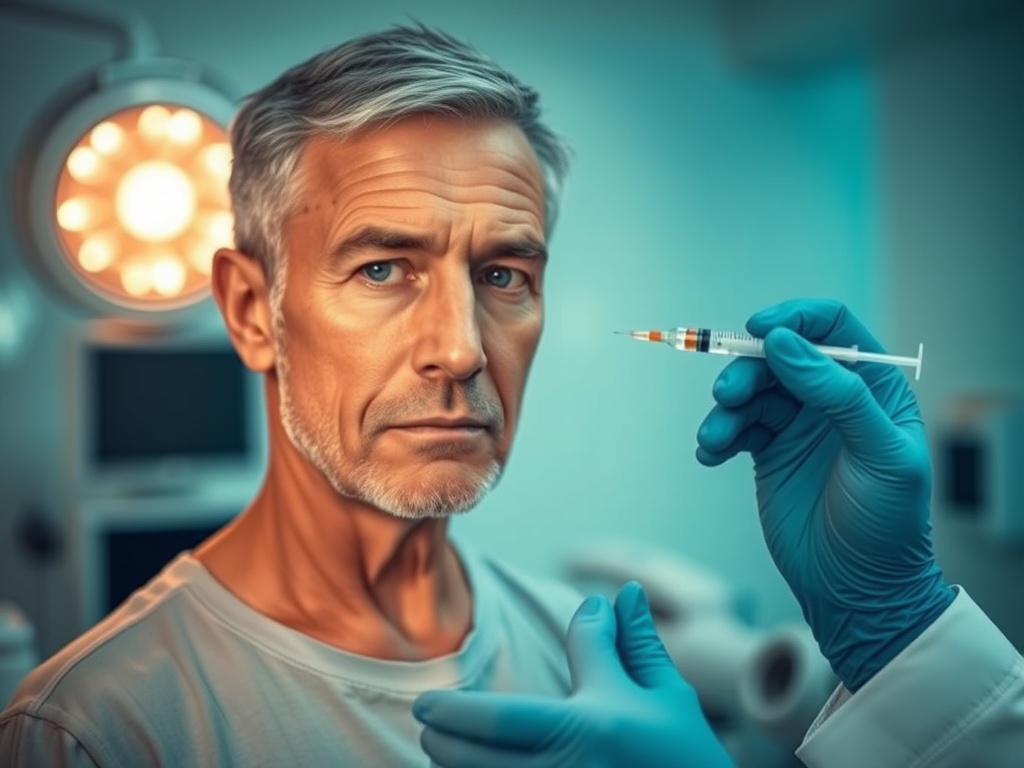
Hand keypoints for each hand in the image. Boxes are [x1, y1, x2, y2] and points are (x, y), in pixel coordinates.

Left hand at [413, 582, 734, 767]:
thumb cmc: (688, 757)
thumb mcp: (667, 698)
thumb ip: (634, 644)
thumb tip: (619, 591)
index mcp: (594, 724)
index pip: (509, 708)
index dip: (462, 704)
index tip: (429, 701)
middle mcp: (569, 763)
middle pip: (485, 747)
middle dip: (448, 731)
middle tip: (426, 718)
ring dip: (455, 767)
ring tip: (438, 751)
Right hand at [695, 298, 953, 689]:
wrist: (855, 590)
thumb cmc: (886, 525)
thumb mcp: (879, 454)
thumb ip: (838, 393)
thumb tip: (786, 344)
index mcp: (872, 387)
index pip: (832, 327)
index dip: (795, 319)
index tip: (760, 330)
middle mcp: (832, 398)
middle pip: (779, 356)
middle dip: (748, 369)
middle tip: (728, 394)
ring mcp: (798, 425)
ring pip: (751, 391)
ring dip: (726, 409)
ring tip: (714, 439)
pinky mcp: (768, 453)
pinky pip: (735, 427)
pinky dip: (717, 436)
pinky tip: (710, 456)